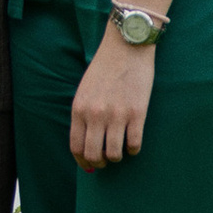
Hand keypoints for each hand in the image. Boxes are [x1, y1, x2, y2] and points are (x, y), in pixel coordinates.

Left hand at [70, 27, 154, 169]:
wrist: (126, 47)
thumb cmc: (104, 68)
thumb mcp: (85, 90)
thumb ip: (84, 115)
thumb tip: (87, 144)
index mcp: (79, 108)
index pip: (76, 146)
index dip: (82, 161)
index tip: (89, 165)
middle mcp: (96, 115)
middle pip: (93, 154)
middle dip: (100, 163)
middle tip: (106, 160)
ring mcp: (117, 115)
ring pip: (114, 154)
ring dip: (117, 157)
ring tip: (120, 149)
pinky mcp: (137, 114)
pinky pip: (134, 145)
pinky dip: (134, 149)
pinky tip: (133, 142)